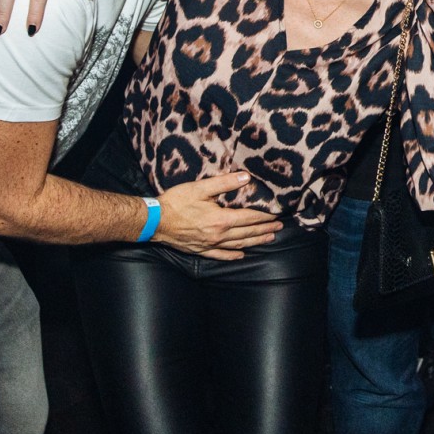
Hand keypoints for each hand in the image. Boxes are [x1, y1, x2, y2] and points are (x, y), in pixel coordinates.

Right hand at [154, 171, 284, 260]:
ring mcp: (210, 245)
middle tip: (279, 227)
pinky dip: (232, 256)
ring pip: (238, 245)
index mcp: (221, 219)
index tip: (277, 215)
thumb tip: (246, 177)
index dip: (264, 217)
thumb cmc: (176, 202)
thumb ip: (224, 183)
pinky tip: (241, 255)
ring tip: (269, 239)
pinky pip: (220, 256)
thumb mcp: (200, 188)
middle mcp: (218, 235)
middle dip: (265, 229)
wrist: (154, 221)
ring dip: (255, 242)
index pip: (249, 218)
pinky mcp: (200, 250)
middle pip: (247, 233)